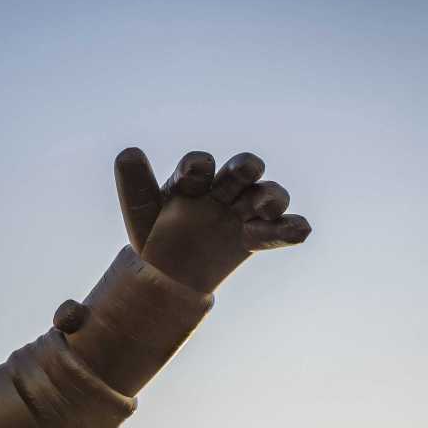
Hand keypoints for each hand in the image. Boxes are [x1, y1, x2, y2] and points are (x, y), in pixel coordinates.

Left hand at [114, 147, 310, 292]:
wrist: (171, 275)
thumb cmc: (156, 233)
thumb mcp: (142, 210)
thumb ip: (135, 183)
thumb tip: (127, 152)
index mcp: (194, 179)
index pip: (198, 165)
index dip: (196, 167)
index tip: (190, 175)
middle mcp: (224, 188)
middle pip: (242, 168)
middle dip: (243, 167)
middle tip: (240, 171)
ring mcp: (245, 210)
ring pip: (269, 194)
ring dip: (269, 196)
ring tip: (260, 207)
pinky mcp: (261, 235)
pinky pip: (284, 229)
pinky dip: (292, 228)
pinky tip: (300, 231)